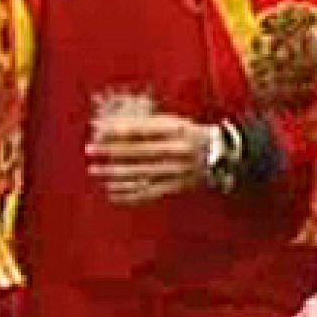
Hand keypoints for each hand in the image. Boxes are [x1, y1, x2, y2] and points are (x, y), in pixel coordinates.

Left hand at [86, 113, 212, 203]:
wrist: (225, 154)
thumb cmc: (192, 134)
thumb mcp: (175, 123)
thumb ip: (148, 126)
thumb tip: (113, 129)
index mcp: (178, 130)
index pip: (143, 130)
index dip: (119, 132)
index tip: (98, 132)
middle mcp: (178, 150)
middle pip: (139, 152)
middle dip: (112, 152)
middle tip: (91, 151)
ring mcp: (178, 170)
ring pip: (141, 173)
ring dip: (115, 173)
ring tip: (97, 171)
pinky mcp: (177, 186)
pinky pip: (149, 192)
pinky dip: (129, 193)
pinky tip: (113, 192)